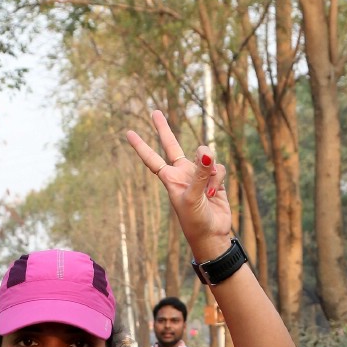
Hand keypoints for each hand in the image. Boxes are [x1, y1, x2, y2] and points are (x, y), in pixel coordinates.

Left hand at [126, 110, 231, 262]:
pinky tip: (215, 193)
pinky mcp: (214, 178)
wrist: (212, 235)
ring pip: (206, 157)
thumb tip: (206, 151)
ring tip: (208, 193)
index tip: (128, 133)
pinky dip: (218, 178)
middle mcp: (183, 173)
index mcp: (170, 179)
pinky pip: (218, 167)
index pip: (152, 159)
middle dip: (163, 129)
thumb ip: (200, 173)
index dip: (141, 146)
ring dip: (210, 171)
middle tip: (154, 112)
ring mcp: (199, 174)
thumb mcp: (193, 198)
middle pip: (171, 145)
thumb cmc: (196, 221)